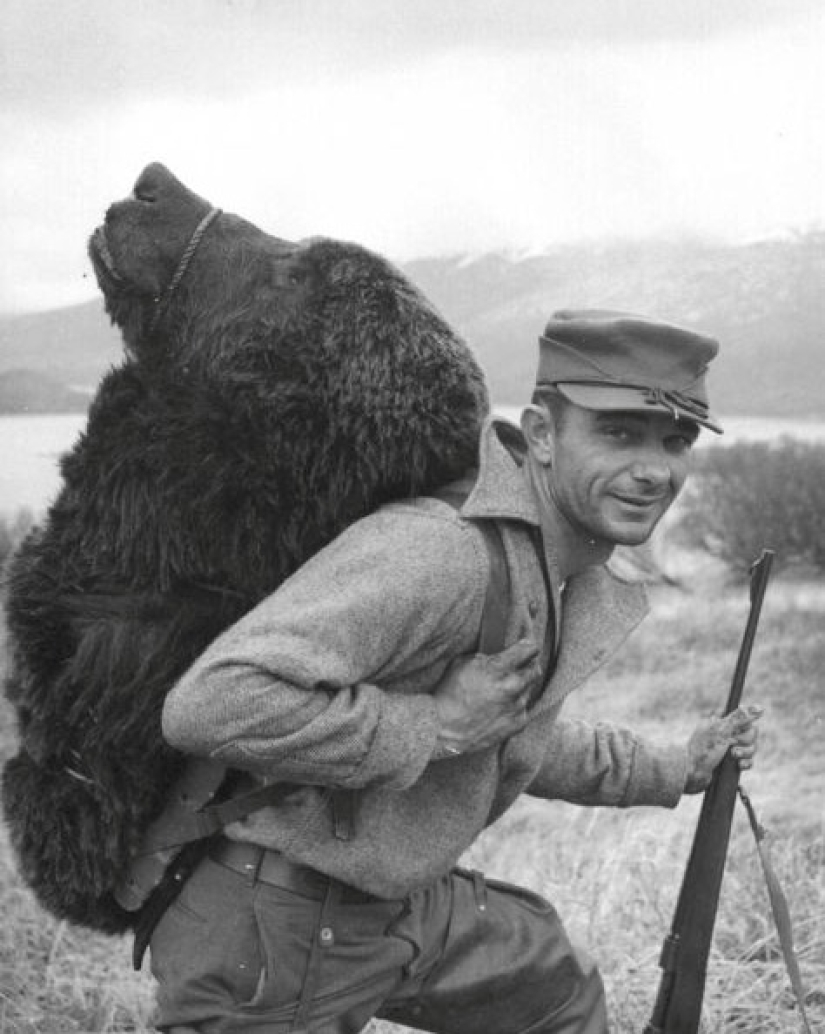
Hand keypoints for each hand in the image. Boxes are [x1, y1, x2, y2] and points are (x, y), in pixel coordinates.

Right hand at [433, 638, 542, 757]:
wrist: (443, 727)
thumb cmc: (448, 694)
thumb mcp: (461, 663)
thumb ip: (485, 658)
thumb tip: (497, 656)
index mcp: (498, 668)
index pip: (529, 649)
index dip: (528, 645)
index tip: (527, 645)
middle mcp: (512, 686)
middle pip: (535, 669)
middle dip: (527, 666)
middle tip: (518, 667)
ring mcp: (517, 706)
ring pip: (528, 690)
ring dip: (518, 688)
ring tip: (499, 692)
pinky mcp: (518, 723)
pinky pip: (522, 709)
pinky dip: (514, 707)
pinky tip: (498, 709)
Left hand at [684, 704, 762, 793]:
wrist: (693, 773)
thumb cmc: (703, 749)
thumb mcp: (721, 730)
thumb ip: (740, 718)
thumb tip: (760, 708)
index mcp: (721, 719)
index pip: (744, 716)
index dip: (746, 724)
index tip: (738, 729)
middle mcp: (726, 732)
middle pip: (751, 732)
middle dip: (746, 740)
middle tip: (733, 743)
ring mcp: (729, 747)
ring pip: (751, 747)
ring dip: (746, 752)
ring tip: (733, 756)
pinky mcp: (731, 761)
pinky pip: (748, 761)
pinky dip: (746, 763)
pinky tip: (740, 766)